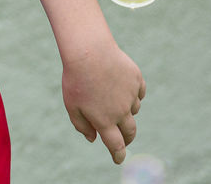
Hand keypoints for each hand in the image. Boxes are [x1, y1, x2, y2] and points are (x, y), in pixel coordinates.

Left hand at [61, 40, 145, 163]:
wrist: (89, 51)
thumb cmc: (76, 78)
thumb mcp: (71, 104)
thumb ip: (81, 125)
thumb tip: (92, 139)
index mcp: (104, 120)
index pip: (116, 145)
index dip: (118, 154)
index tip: (118, 159)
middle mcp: (121, 111)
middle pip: (130, 131)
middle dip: (127, 137)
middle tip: (124, 138)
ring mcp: (131, 96)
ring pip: (134, 110)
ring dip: (126, 109)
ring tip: (110, 95)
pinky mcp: (137, 80)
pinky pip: (139, 92)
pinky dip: (133, 93)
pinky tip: (122, 85)